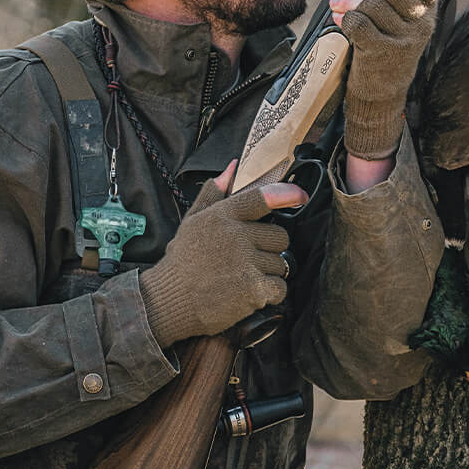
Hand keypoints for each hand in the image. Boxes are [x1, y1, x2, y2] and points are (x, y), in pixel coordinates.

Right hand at [139, 161, 306, 347]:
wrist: (168, 301)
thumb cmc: (182, 261)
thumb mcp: (192, 221)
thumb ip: (213, 193)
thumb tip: (232, 167)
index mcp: (223, 215)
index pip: (262, 198)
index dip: (286, 194)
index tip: (300, 196)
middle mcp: (236, 236)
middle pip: (280, 236)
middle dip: (269, 248)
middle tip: (248, 258)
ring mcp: (245, 262)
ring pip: (281, 263)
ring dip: (268, 273)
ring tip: (242, 278)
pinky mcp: (252, 289)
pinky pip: (280, 287)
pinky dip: (270, 293)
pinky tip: (249, 293)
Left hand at [330, 0, 443, 160]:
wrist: (381, 95)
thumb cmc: (386, 49)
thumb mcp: (401, 25)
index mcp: (428, 12)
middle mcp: (420, 25)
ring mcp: (402, 41)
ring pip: (371, 5)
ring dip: (348, 1)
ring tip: (338, 5)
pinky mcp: (381, 53)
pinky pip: (357, 23)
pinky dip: (343, 17)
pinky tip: (339, 19)